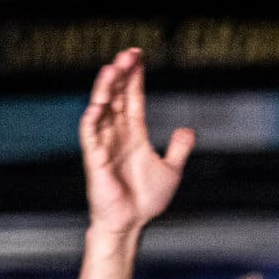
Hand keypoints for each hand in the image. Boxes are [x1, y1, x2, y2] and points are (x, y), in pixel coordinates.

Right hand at [80, 48, 194, 235]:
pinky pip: (90, 133)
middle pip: (116, 96)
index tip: (138, 56)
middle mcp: (117, 134)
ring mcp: (105, 144)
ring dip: (106, 88)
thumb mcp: (171, 170)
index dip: (134, 78)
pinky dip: (93, 117)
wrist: (131, 224)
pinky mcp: (94, 158)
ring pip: (102, 108)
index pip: (132, 98)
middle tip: (128, 54)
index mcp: (134, 134)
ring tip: (113, 68)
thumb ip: (179, 149)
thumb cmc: (146, 201)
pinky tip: (98, 102)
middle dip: (121, 74)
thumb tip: (188, 130)